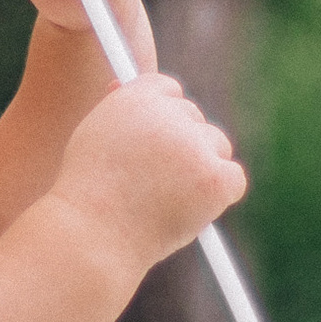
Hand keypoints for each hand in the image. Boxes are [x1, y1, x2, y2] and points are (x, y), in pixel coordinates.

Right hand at [46, 74, 244, 278]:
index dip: (164, 117)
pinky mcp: (215, 177)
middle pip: (195, 117)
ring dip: (203, 167)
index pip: (168, 89)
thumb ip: (118, 113)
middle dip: (184, 145)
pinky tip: (188, 209)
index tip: (158, 142)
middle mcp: (168, 113)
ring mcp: (194, 145)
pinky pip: (233, 179)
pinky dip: (219, 195)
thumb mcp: (93, 138)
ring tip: (167, 198)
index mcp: (136, 97)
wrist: (93, 236)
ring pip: (217, 145)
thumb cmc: (87, 195)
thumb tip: (122, 85)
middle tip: (159, 181)